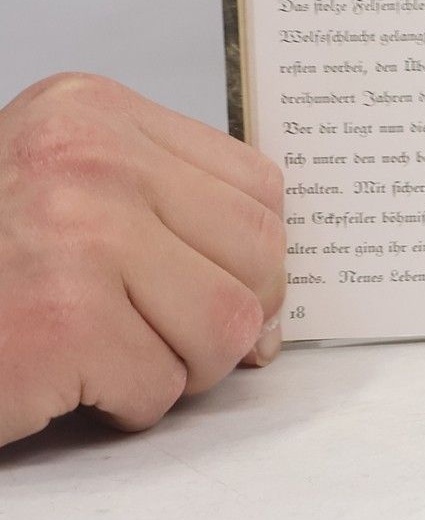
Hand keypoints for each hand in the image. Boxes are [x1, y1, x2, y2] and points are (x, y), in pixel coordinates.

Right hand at [0, 73, 284, 447]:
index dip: (256, 257)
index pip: (256, 184)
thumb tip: (268, 309)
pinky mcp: (60, 322)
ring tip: (111, 359)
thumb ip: (163, 216)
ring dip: (178, 368)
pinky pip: (161, 385)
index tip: (234, 292)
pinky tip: (66, 383)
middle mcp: (90, 160)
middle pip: (257, 253)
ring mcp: (77, 236)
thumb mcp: (63, 192)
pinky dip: (126, 406)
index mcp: (93, 113)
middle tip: (169, 341)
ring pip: (224, 326)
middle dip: (228, 319)